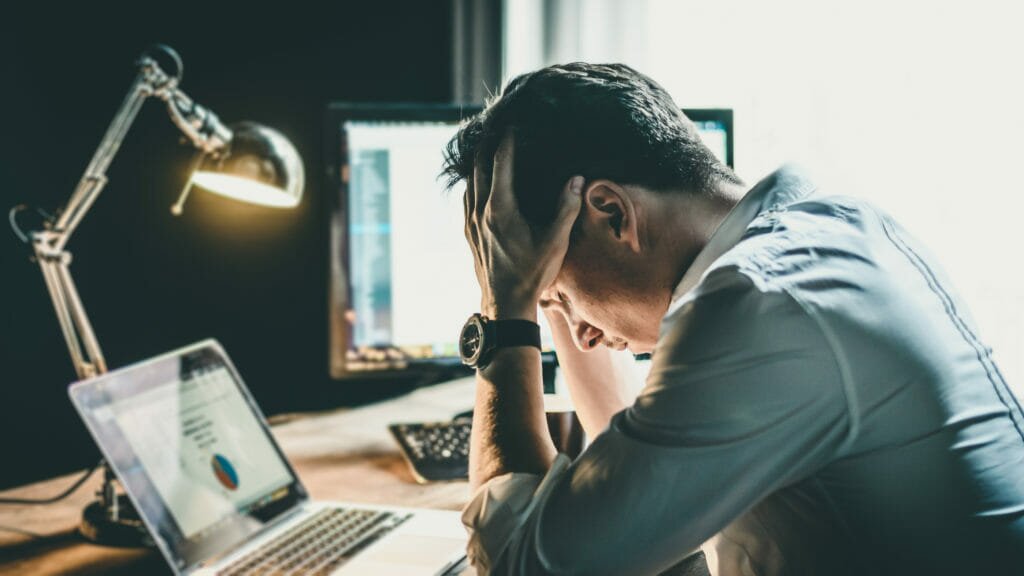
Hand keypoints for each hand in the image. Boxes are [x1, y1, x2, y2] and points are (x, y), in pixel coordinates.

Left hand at [464, 133, 582, 320]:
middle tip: (497, 129)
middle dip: (488, 146)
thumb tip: (576, 180)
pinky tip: (479, 185)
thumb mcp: (555, 241)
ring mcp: (471, 223)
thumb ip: (566, 208)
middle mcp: (481, 212)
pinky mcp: (469, 234)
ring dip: (478, 164)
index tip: (513, 125)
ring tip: (487, 151)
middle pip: (478, 167)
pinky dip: (473, 184)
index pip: (501, 163)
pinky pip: (467, 199)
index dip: (507, 141)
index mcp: (500, 208)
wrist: (505, 305)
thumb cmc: (532, 273)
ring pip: (469, 183)